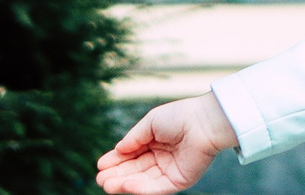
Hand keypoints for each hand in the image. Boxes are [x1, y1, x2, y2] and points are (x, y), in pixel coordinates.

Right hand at [96, 92, 239, 193]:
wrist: (204, 122)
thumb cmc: (180, 116)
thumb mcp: (151, 123)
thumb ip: (134, 138)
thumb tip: (118, 149)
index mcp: (156, 142)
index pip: (132, 155)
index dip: (116, 160)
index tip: (100, 165)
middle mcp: (162, 158)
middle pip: (135, 170)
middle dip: (117, 175)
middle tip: (100, 179)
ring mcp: (170, 170)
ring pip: (143, 181)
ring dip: (124, 184)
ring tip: (107, 184)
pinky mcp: (178, 181)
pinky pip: (157, 188)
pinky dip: (140, 188)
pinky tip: (126, 185)